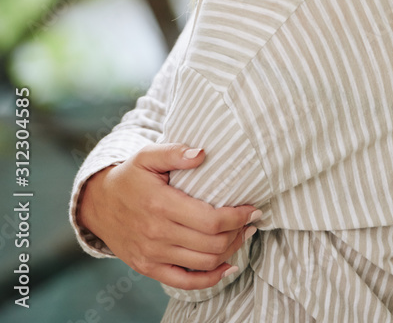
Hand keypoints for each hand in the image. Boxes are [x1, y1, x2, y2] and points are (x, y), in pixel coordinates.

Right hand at [77, 143, 261, 289]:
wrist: (99, 204)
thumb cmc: (130, 177)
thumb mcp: (148, 156)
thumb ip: (175, 152)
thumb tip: (202, 153)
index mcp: (161, 204)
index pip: (210, 219)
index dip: (238, 216)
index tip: (253, 209)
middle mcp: (157, 233)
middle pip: (211, 243)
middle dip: (239, 233)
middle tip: (252, 221)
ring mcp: (152, 254)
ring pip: (203, 262)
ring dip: (230, 251)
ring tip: (242, 236)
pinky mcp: (148, 268)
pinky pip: (184, 282)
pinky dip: (210, 279)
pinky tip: (227, 267)